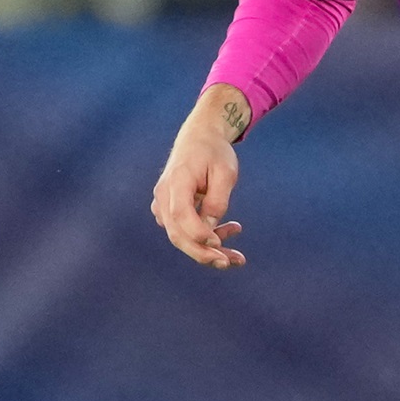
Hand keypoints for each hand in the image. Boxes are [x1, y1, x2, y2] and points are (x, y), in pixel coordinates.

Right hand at [151, 89, 251, 267]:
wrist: (199, 138)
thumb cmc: (214, 153)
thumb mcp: (225, 173)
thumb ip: (217, 201)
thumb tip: (210, 230)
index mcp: (177, 181)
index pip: (181, 215)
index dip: (198, 234)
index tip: (219, 243)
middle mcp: (164, 195)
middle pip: (177, 234)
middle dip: (203, 253)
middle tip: (229, 262)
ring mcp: (163, 204)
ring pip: (180, 237)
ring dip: (206, 249)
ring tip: (237, 255)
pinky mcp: (169, 210)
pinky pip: (183, 231)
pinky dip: (202, 239)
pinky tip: (226, 234)